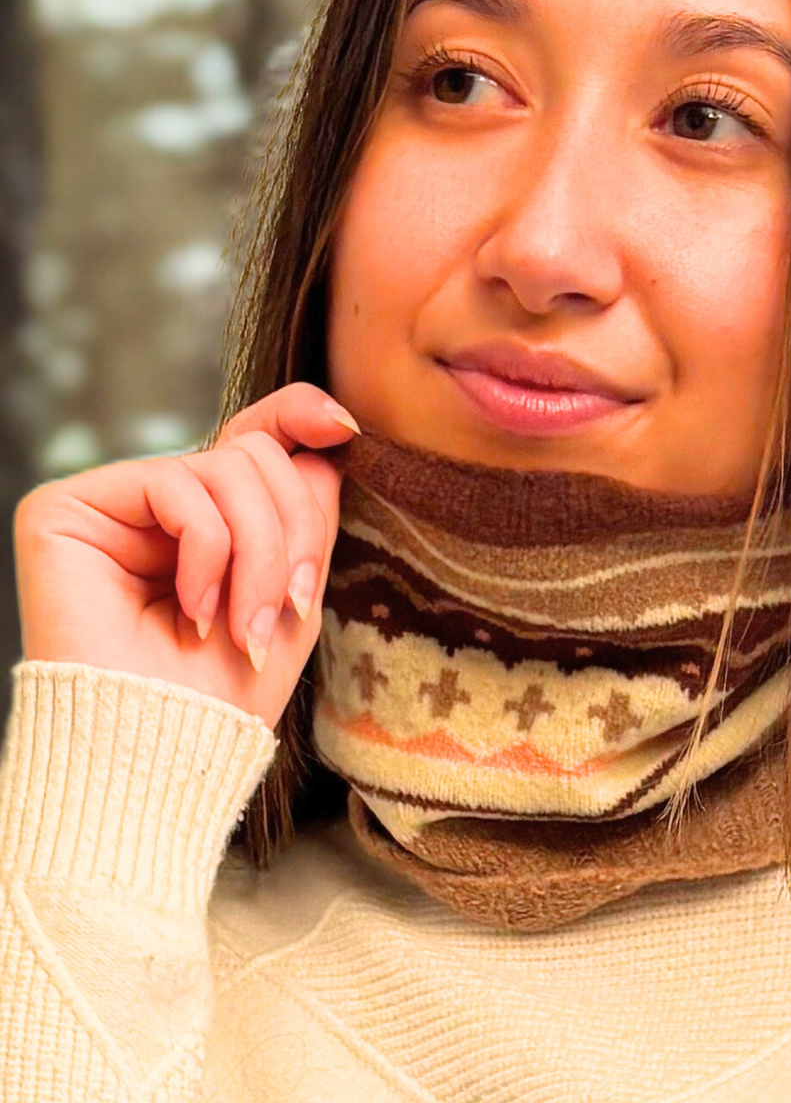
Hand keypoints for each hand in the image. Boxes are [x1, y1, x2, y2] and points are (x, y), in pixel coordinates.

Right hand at [13, 383, 359, 728]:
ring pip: (228, 465)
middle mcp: (162, 502)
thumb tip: (330, 433)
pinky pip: (176, 485)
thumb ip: (306, 513)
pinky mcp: (67, 506)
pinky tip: (192, 609)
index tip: (345, 428)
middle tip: (288, 604)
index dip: (300, 416)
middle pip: (258, 453)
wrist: (162, 752)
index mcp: (214, 516)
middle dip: (292, 532)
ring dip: (257, 554)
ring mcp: (115, 501)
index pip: (257, 437)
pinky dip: (208, 552)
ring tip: (240, 624)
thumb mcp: (292, 593)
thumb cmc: (226, 690)